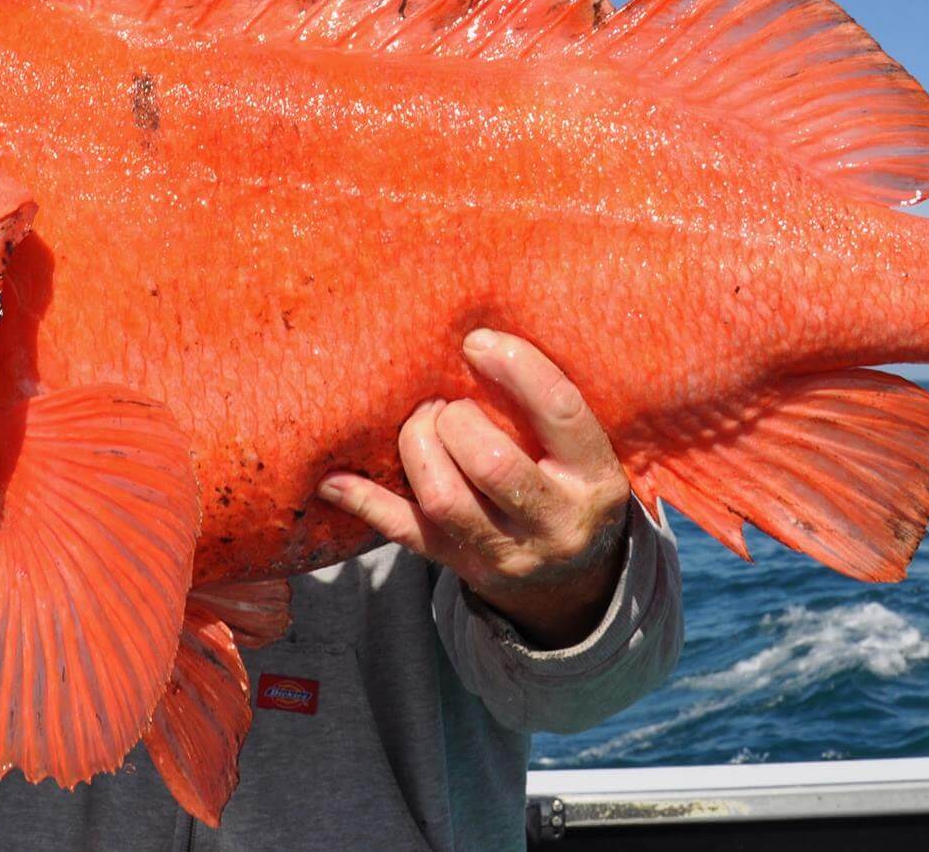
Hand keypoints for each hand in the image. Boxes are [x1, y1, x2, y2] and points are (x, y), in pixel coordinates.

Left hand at [318, 329, 631, 648]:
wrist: (573, 587)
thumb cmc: (571, 488)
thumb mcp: (585, 454)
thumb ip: (548, 410)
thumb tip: (478, 341)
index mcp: (595, 479)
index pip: (560, 411)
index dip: (517, 368)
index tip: (477, 340)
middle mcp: (555, 522)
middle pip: (491, 463)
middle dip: (456, 419)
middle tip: (446, 403)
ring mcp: (506, 553)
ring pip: (444, 499)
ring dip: (418, 447)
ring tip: (420, 423)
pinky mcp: (461, 566)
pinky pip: (405, 534)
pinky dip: (366, 503)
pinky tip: (333, 480)